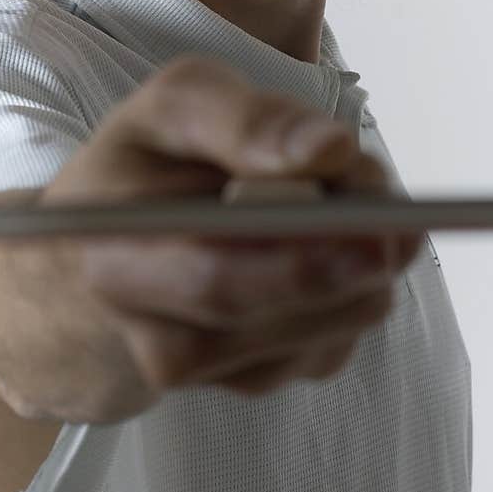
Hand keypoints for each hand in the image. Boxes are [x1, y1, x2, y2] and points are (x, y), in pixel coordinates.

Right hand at [0, 55, 420, 422]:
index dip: (299, 253)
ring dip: (360, 270)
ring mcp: (205, 372)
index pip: (215, 272)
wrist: (91, 268)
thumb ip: (244, 117)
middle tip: (401, 222)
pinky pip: (330, 344)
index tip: (367, 213)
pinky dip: (350, 295)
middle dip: (349, 259)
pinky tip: (325, 255)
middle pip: (277, 312)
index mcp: (118, 253)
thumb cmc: (140, 171)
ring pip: (319, 331)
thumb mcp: (172, 108)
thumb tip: (331, 151)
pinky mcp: (248, 382)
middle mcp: (152, 332)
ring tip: (349, 210)